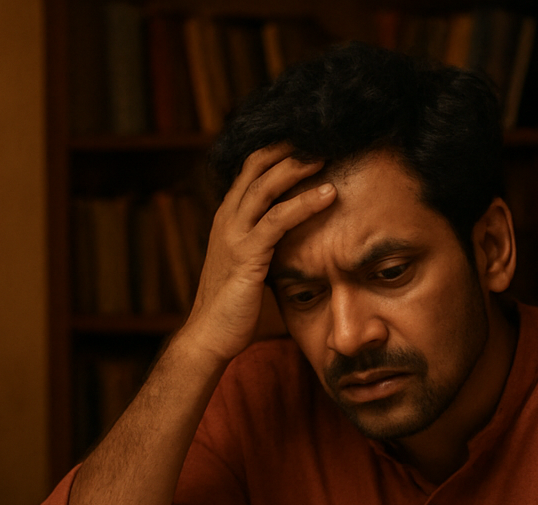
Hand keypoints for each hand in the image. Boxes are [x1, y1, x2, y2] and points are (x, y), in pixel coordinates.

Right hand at [179, 144, 336, 363]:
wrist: (209, 336)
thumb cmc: (233, 307)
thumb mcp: (250, 265)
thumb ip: (266, 244)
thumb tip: (296, 237)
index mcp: (227, 218)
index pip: (250, 170)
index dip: (277, 151)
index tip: (308, 139)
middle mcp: (227, 219)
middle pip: (256, 167)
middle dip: (288, 148)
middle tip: (321, 135)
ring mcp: (233, 235)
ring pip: (265, 186)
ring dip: (298, 167)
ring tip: (327, 154)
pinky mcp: (246, 255)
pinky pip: (278, 219)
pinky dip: (305, 203)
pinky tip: (329, 194)